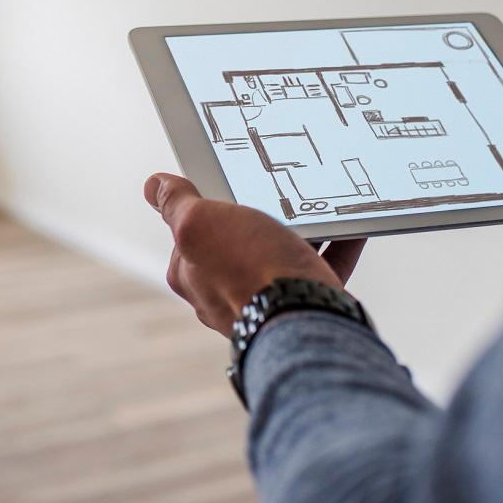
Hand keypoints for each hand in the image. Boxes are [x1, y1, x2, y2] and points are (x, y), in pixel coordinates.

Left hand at [144, 173, 365, 335]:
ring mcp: (266, 301)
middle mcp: (225, 294)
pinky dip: (337, 246)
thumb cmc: (247, 273)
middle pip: (239, 245)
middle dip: (257, 220)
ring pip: (283, 256)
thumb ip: (177, 205)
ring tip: (315, 204)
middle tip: (274, 191)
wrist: (303, 319)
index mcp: (193, 275)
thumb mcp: (199, 223)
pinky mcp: (305, 305)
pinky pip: (323, 268)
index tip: (225, 183)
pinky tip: (349, 228)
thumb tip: (153, 187)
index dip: (205, 206)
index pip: (190, 233)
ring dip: (300, 231)